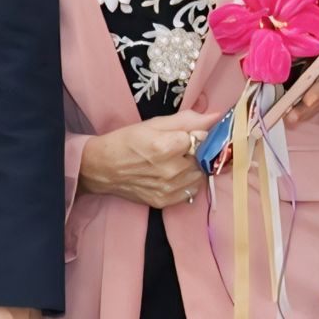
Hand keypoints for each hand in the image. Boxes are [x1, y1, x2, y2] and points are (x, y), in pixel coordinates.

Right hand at [77, 109, 213, 210]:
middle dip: (195, 152)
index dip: (196, 135)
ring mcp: (169, 188)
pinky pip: (191, 190)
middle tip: (176, 149)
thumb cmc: (126, 142)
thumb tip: (217, 116)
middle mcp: (171, 170)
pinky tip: (170, 175)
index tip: (185, 135)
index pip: (203, 138)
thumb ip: (187, 120)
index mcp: (167, 146)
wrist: (102, 168)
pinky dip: (185, 182)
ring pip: (199, 175)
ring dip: (192, 168)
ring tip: (172, 162)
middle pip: (203, 158)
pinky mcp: (165, 201)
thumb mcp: (154, 124)